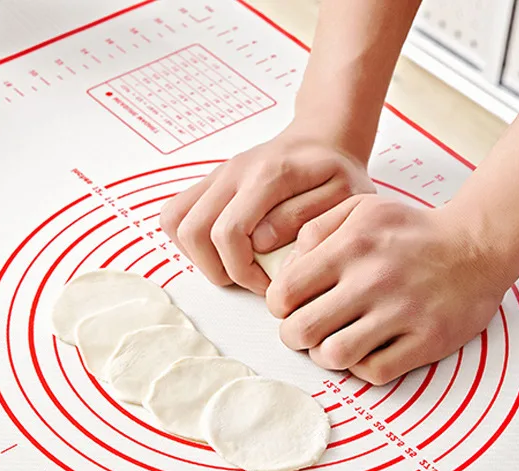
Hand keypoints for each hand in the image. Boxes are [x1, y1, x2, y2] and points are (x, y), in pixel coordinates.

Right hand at [159, 125, 374, 294]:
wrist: (325, 139)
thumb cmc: (338, 172)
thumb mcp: (343, 197)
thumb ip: (303, 218)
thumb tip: (261, 242)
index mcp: (267, 176)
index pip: (229, 233)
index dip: (243, 272)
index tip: (270, 285)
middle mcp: (234, 172)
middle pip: (194, 231)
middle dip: (217, 269)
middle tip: (249, 279)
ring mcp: (217, 175)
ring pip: (175, 221)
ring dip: (197, 256)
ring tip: (232, 266)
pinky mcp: (209, 182)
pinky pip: (175, 214)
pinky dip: (189, 241)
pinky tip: (219, 251)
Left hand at [266, 195, 511, 384]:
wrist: (478, 244)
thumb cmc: (412, 231)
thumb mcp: (361, 211)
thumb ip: (316, 230)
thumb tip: (285, 269)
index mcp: (351, 247)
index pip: (285, 293)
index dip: (279, 307)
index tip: (291, 308)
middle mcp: (373, 279)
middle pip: (301, 330)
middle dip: (295, 336)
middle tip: (307, 331)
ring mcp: (402, 312)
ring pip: (334, 356)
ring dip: (327, 355)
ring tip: (336, 343)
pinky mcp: (427, 339)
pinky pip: (375, 371)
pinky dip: (364, 367)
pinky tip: (369, 351)